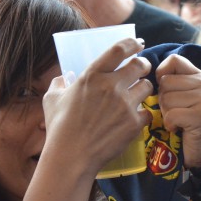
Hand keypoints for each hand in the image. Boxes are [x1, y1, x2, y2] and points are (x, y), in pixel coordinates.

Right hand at [43, 38, 152, 177]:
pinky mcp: (134, 123)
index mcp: (92, 75)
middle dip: (143, 65)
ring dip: (144, 89)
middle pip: (140, 65)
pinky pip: (148, 111)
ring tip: (137, 94)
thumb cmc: (59, 127)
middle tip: (141, 69)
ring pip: (147, 87)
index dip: (132, 44)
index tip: (138, 43)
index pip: (119, 50)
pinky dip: (144, 114)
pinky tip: (136, 117)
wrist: (71, 156)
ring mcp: (125, 105)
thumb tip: (64, 78)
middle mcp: (111, 86)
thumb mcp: (52, 99)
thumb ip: (59, 83)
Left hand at [154, 53, 200, 167]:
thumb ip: (169, 79)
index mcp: (200, 76)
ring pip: (167, 99)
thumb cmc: (181, 120)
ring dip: (166, 113)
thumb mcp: (178, 94)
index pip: (173, 60)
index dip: (162, 74)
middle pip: (166, 82)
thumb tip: (144, 69)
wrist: (196, 149)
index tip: (168, 90)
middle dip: (163, 99)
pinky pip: (171, 114)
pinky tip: (179, 128)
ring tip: (178, 120)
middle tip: (176, 111)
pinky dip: (170, 124)